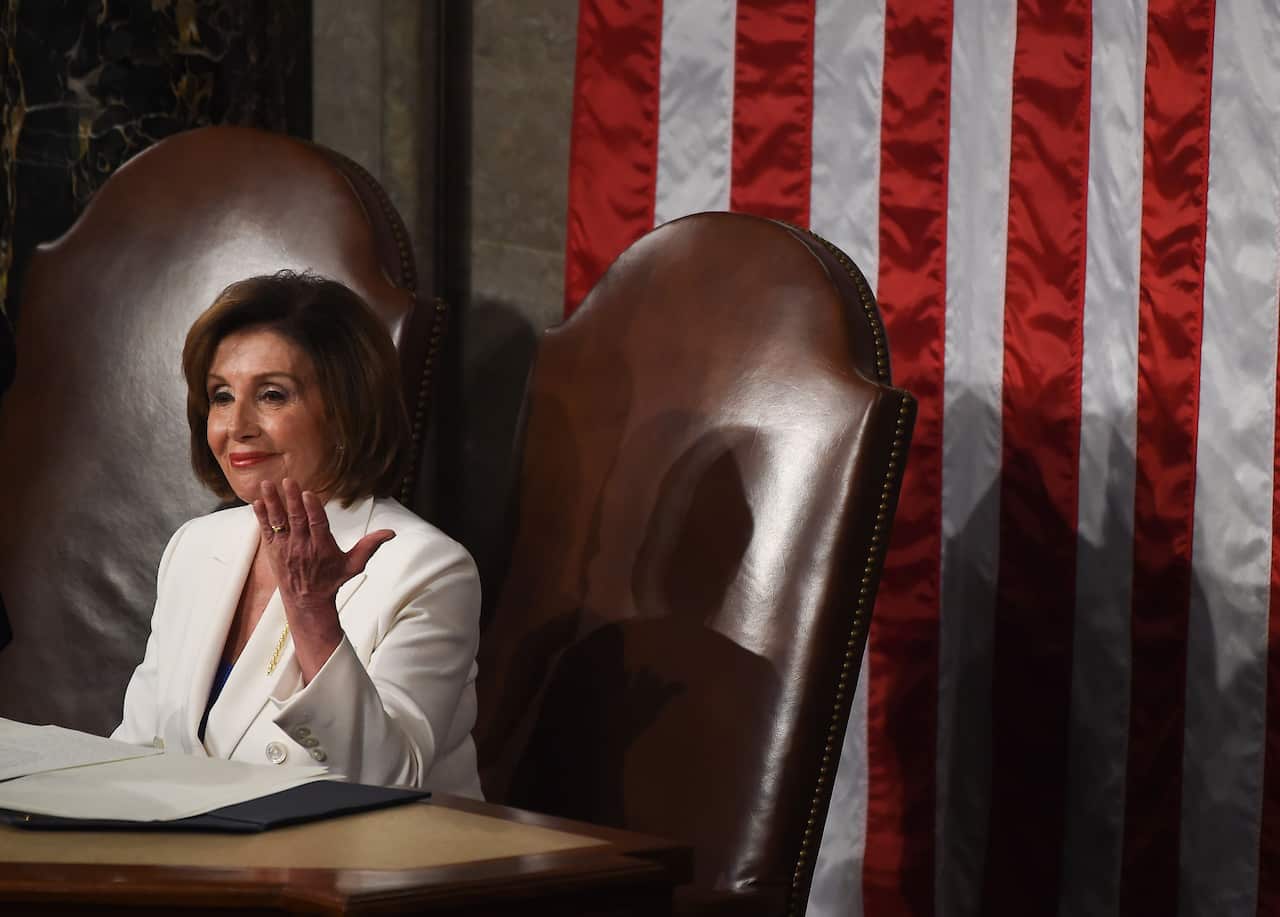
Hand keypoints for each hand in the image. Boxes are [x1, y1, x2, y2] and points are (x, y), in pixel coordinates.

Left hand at [254, 478, 395, 680]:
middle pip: (297, 520)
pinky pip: (266, 531)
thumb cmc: (331, 580)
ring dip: (272, 503)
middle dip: (291, 500)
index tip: (308, 493)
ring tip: (267, 485)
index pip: (317, 525)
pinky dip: (261, 516)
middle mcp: (302, 547)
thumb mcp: (354, 565)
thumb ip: (370, 546)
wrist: (306, 602)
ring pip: (278, 522)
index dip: (312, 509)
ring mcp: (285, 549)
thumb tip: (391, 533)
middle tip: (287, 481)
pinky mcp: (273, 551)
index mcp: (322, 548)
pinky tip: (257, 502)